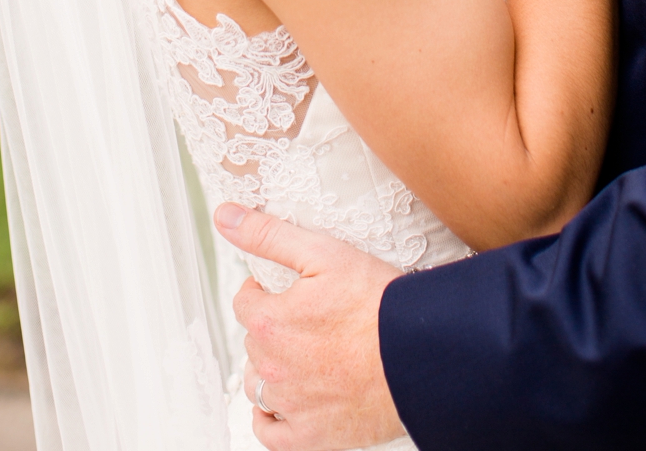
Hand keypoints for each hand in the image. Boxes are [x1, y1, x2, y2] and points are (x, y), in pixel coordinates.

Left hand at [214, 204, 402, 449]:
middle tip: (307, 318)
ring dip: (271, 369)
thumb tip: (226, 216)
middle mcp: (272, 369)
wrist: (419, 356)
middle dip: (272, 327)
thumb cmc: (377, 303)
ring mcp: (291, 406)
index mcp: (268, 324)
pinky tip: (286, 402)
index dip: (265, 291)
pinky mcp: (311, 437)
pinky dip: (272, 418)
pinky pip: (271, 433)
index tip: (288, 289)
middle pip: (253, 342)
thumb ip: (267, 235)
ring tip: (302, 354)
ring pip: (259, 385)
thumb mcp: (323, 253)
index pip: (245, 303)